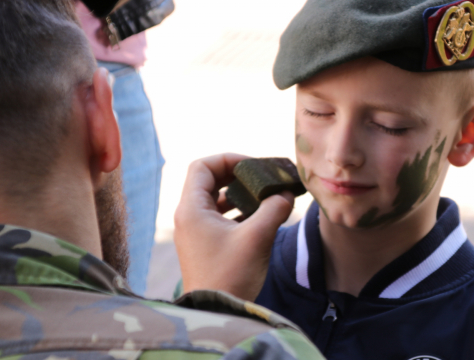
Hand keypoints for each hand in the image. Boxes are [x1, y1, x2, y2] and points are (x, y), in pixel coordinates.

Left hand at [174, 154, 294, 300]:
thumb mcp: (257, 238)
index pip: (202, 166)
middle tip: (262, 178)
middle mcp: (187, 216)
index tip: (254, 166)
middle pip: (208, 180)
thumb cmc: (231, 276)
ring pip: (214, 199)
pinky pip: (217, 217)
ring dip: (238, 194)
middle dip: (237, 175)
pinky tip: (259, 217)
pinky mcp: (202, 245)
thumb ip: (273, 209)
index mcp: (191, 209)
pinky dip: (236, 212)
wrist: (217, 314)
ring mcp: (193, 232)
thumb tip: (285, 193)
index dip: (228, 159)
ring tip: (264, 197)